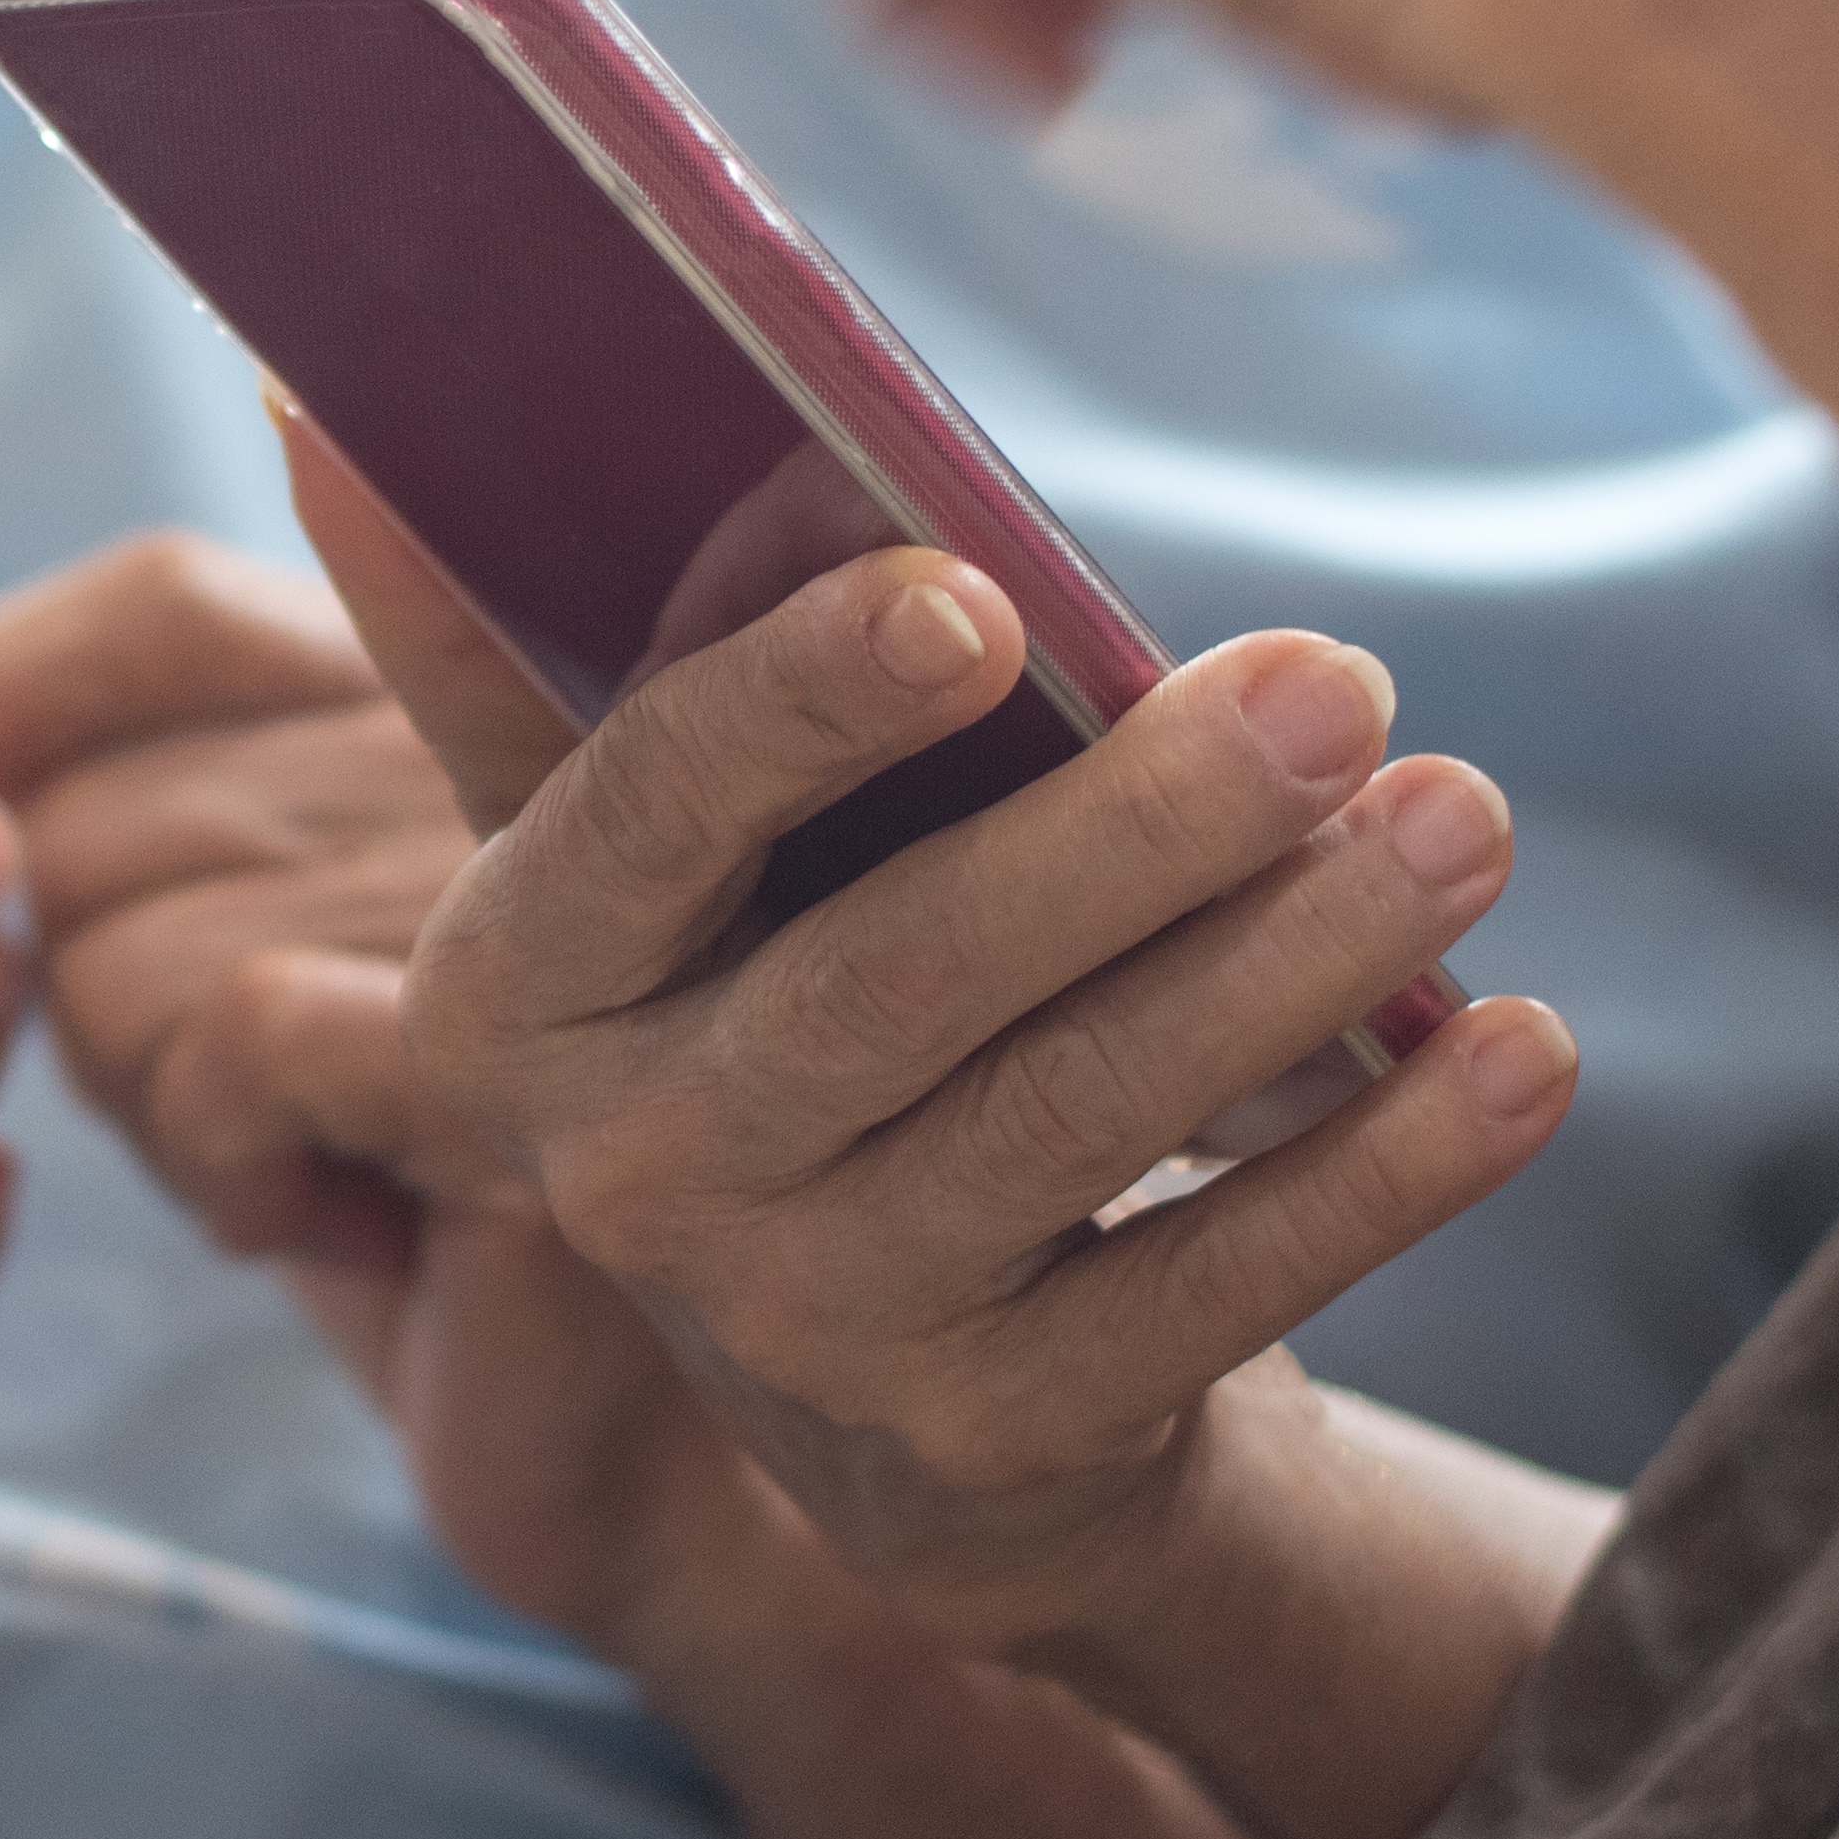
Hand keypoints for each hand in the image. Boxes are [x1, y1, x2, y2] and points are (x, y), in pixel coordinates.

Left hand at [0, 532, 862, 1668]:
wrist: (603, 1451)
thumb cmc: (384, 1188)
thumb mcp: (213, 963)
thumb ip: (69, 798)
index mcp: (445, 673)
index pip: (158, 599)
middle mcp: (514, 737)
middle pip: (85, 810)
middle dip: (91, 1001)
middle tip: (248, 1099)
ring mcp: (546, 884)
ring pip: (119, 948)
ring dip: (160, 1113)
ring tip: (317, 1162)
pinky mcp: (540, 1046)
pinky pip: (231, 1043)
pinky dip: (231, 1167)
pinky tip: (346, 1222)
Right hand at [290, 410, 1577, 1659]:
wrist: (893, 1400)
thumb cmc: (762, 999)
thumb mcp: (630, 852)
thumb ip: (510, 646)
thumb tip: (320, 398)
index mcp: (511, 986)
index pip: (642, 816)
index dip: (797, 705)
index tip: (975, 589)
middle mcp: (628, 1171)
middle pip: (895, 976)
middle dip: (1133, 826)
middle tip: (1341, 681)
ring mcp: (810, 1326)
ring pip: (1070, 1119)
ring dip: (1290, 965)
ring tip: (1461, 818)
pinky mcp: (997, 1440)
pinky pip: (1210, 1290)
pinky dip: (1380, 1170)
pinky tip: (1518, 1051)